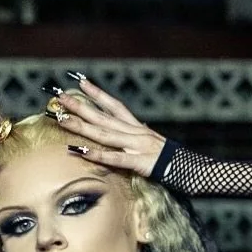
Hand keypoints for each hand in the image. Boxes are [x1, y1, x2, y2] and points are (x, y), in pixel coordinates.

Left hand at [46, 74, 166, 178]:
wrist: (192, 169)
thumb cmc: (171, 160)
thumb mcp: (152, 144)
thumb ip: (140, 137)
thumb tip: (134, 129)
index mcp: (137, 127)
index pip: (114, 105)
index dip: (97, 93)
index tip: (80, 82)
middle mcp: (134, 132)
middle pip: (102, 116)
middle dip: (80, 106)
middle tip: (60, 97)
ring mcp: (136, 145)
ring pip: (104, 133)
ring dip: (81, 126)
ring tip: (62, 119)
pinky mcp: (139, 161)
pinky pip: (114, 158)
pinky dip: (96, 154)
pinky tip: (79, 151)